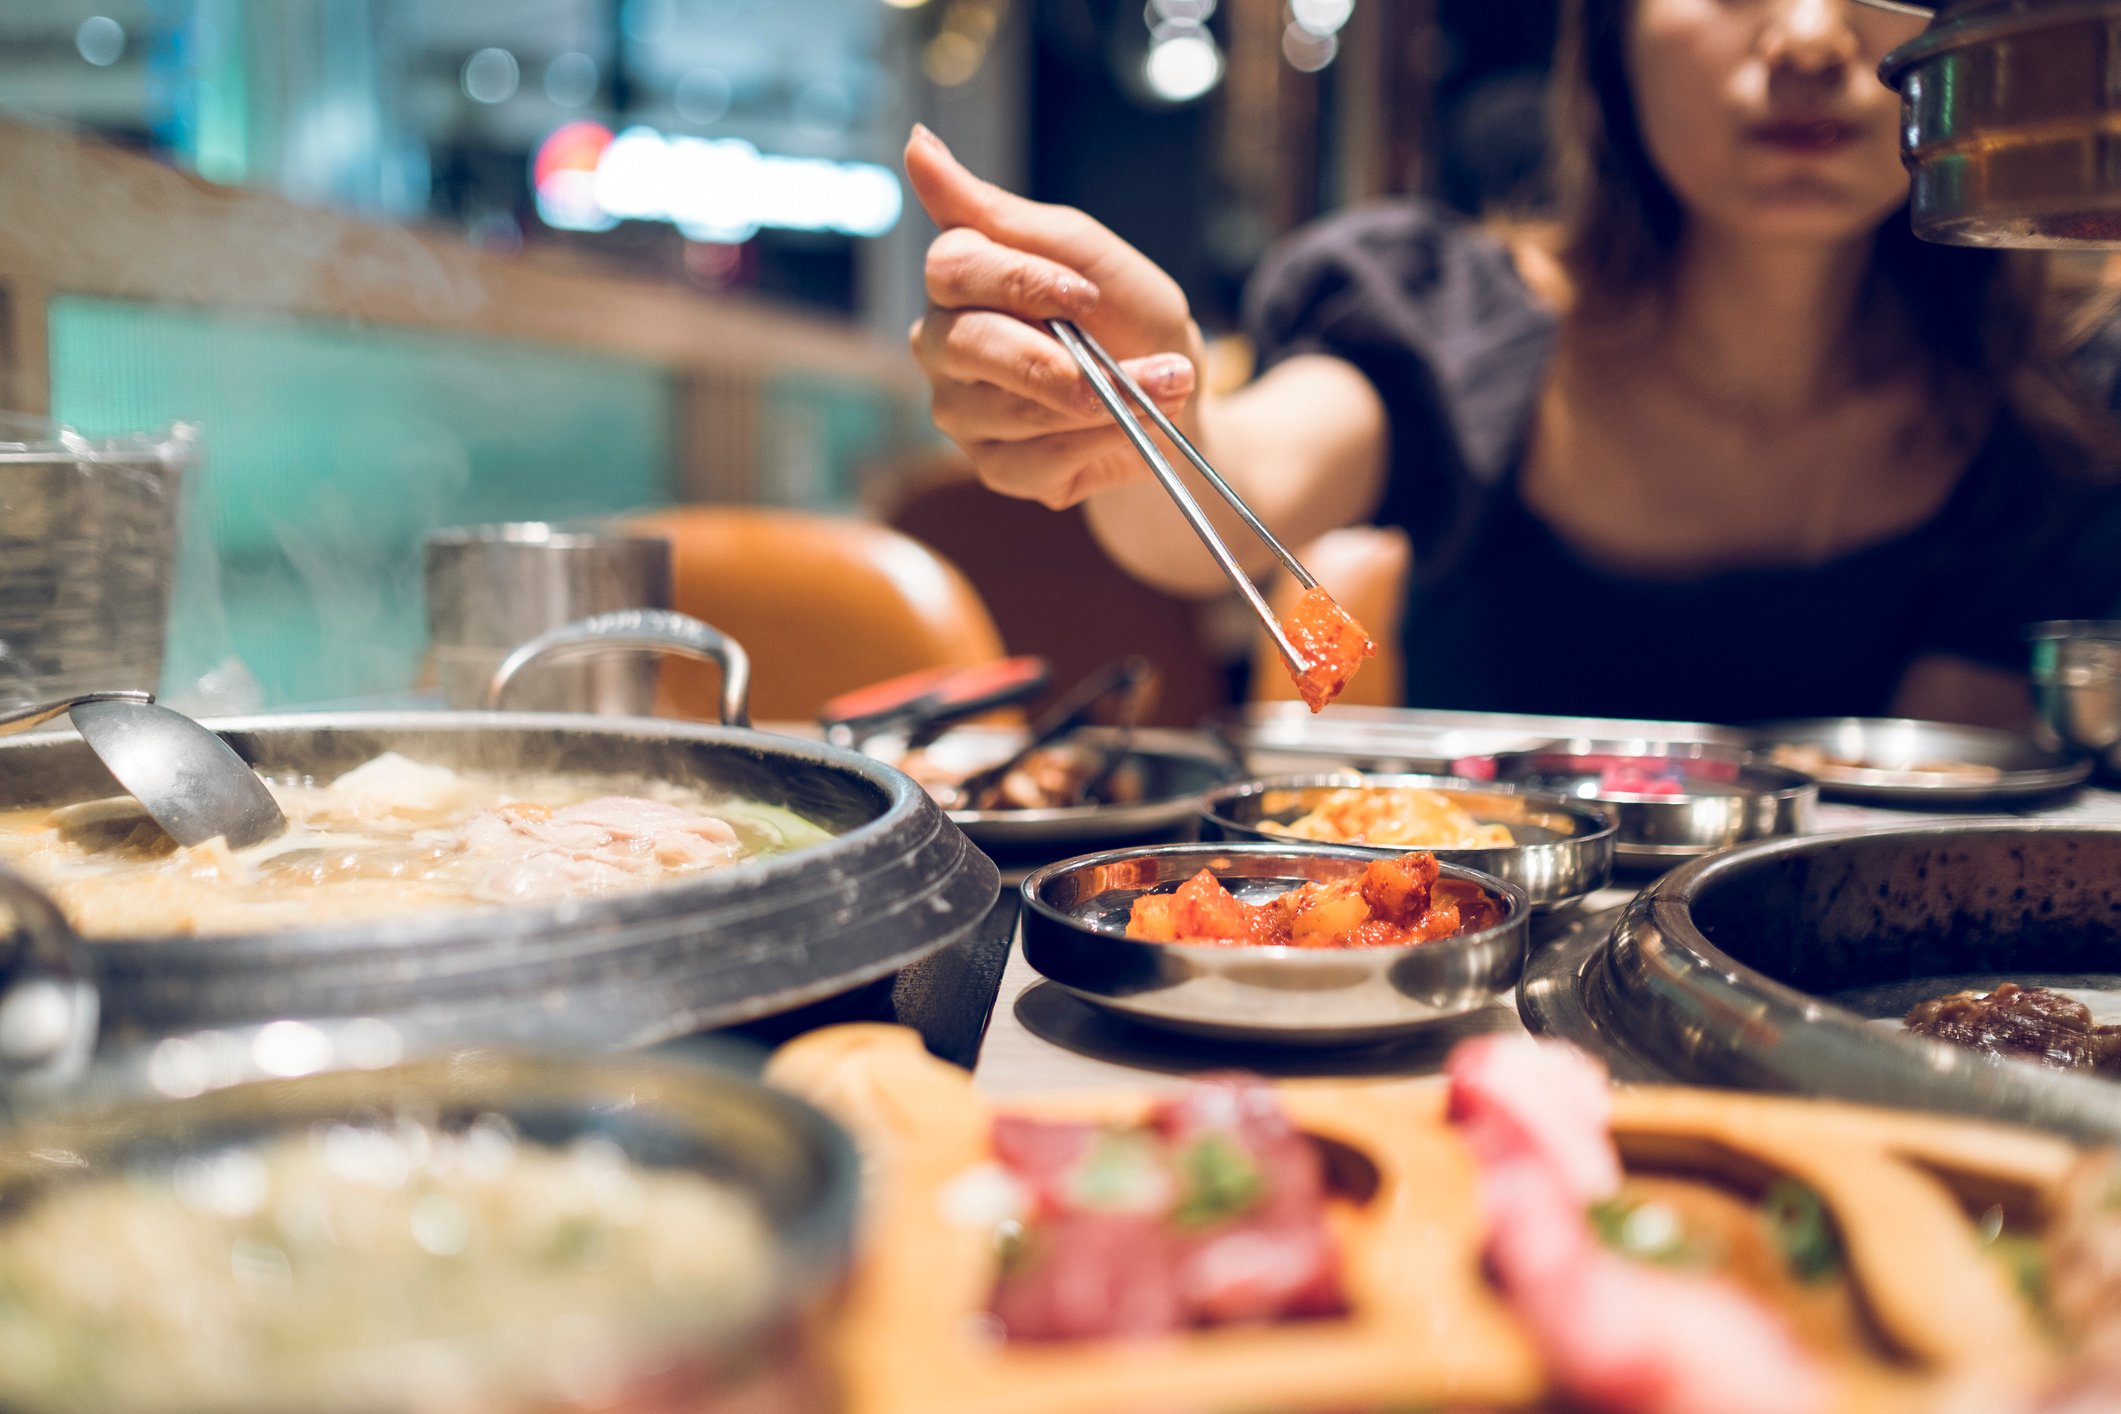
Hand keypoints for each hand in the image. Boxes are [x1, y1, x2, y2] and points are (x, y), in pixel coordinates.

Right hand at [905, 124, 1205, 508]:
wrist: (1178, 393)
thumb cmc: (1126, 314)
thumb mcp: (1081, 249)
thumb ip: (997, 209)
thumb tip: (913, 142)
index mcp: (961, 280)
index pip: (952, 268)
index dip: (1021, 282)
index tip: (1087, 293)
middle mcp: (944, 344)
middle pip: (964, 344)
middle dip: (1054, 360)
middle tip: (1126, 366)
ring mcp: (963, 410)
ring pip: (1006, 410)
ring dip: (1099, 403)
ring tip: (1158, 390)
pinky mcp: (994, 467)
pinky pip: (1032, 462)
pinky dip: (1096, 445)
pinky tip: (1130, 430)